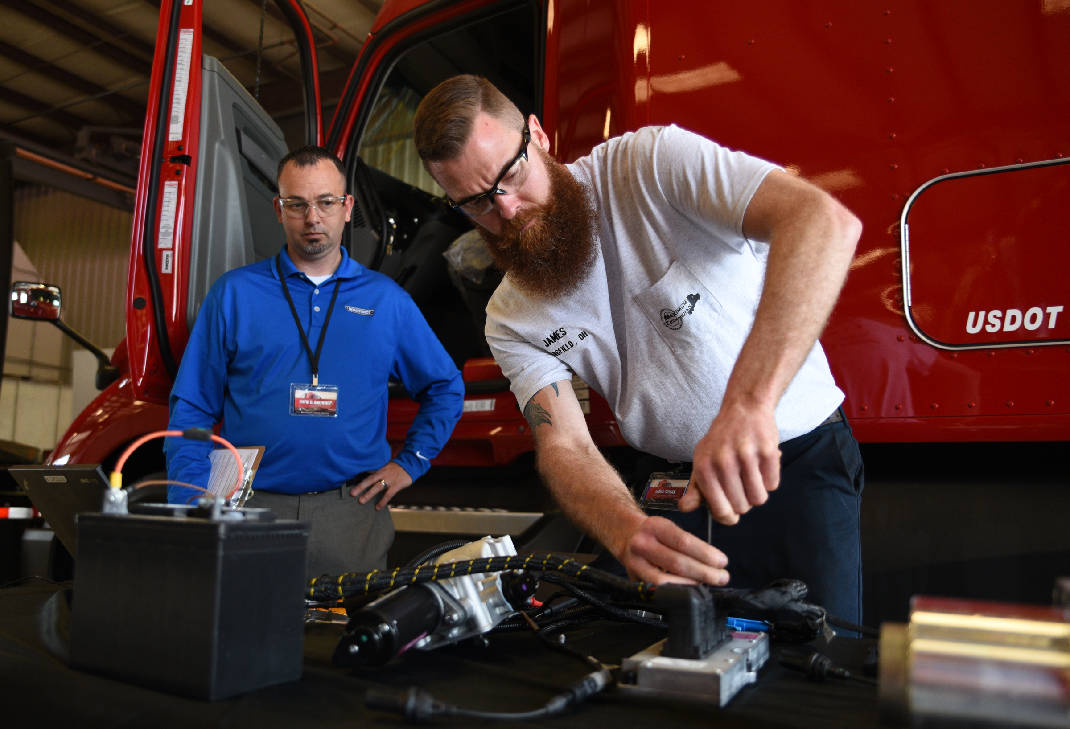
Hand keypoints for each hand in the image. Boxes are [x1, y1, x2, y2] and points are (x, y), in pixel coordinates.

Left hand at [348, 462, 412, 509]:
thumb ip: (376, 472)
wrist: (410, 465)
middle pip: (370, 480)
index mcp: (380, 469)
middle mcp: (383, 474)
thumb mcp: (385, 467)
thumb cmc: (396, 468)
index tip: (350, 485)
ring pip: (377, 487)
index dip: (359, 479)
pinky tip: (378, 507)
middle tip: (352, 493)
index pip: (367, 474)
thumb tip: (366, 475)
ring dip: (369, 494)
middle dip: (360, 487)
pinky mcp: (396, 485)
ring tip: (361, 501)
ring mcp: (390, 479)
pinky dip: (383, 501)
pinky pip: (388, 494)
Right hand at [613, 513, 729, 585]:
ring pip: (665, 581)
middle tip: (722, 577)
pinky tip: (689, 591)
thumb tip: (713, 565)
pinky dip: (676, 592)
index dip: (706, 554)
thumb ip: (686, 544)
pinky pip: (657, 590)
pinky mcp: (633, 579)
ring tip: (707, 586)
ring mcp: (635, 564)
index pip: (684, 542)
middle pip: (677, 563)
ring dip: (691, 586)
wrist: (622, 532)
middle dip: (704, 573)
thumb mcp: (667, 527)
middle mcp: (642, 544)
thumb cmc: (652, 532)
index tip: (722, 562)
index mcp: (654, 527)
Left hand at [680, 402, 780, 524]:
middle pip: (742, 507)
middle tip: (741, 486)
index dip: (729, 518)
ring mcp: (746, 456)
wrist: (743, 409)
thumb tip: (685, 508)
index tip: (732, 514)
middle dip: (744, 503)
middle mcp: (723, 462)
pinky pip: (773, 484)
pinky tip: (761, 466)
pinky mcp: (767, 451)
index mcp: (704, 468)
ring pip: (759, 498)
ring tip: (752, 477)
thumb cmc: (721, 440)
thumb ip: (695, 488)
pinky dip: (770, 479)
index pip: (720, 511)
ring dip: (758, 493)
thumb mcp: (702, 461)